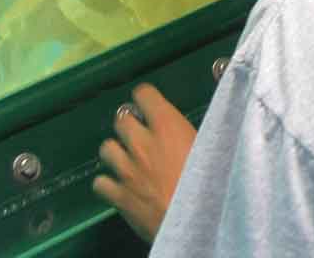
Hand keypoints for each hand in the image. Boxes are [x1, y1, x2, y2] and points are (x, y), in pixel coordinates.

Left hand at [92, 83, 198, 242]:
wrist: (196, 221)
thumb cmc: (212, 181)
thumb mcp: (213, 145)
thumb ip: (201, 127)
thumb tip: (205, 113)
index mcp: (167, 124)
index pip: (144, 94)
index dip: (146, 98)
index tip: (151, 104)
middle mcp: (142, 142)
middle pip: (122, 120)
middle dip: (130, 124)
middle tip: (141, 134)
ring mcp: (126, 169)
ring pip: (106, 148)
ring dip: (116, 151)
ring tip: (127, 158)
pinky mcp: (118, 195)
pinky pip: (100, 182)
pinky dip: (107, 182)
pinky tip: (118, 185)